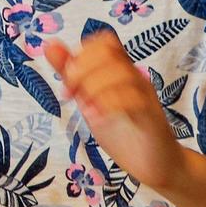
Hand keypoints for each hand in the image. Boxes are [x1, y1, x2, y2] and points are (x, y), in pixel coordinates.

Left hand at [39, 31, 183, 188]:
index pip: (104, 41)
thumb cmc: (122, 131)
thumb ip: (71, 74)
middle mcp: (134, 78)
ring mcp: (145, 96)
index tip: (67, 84)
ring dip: (94, 90)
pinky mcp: (151, 117)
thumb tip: (49, 45)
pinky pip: (134, 100)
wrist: (156, 164)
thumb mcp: (88, 100)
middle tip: (70, 96)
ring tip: (86, 111)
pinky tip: (97, 120)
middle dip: (81, 71)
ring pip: (121, 74)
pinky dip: (109, 107)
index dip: (81, 55)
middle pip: (108, 53)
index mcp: (119, 71)